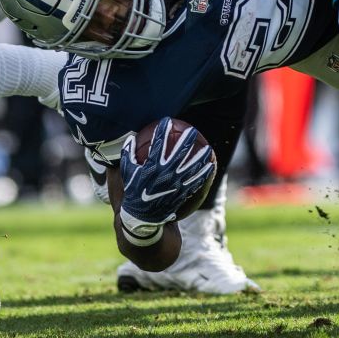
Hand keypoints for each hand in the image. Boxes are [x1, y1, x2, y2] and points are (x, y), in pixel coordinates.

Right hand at [117, 118, 214, 237]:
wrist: (141, 217)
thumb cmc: (133, 191)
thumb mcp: (127, 172)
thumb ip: (128, 154)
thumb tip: (130, 137)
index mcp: (151, 167)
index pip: (157, 144)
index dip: (162, 131)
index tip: (166, 120)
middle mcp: (164, 174)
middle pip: (179, 153)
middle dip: (186, 140)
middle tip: (192, 130)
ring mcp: (175, 184)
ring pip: (191, 168)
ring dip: (200, 157)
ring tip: (208, 149)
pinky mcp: (181, 193)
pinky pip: (195, 182)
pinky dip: (203, 174)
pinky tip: (211, 167)